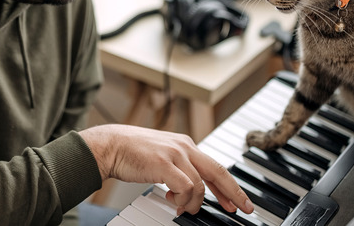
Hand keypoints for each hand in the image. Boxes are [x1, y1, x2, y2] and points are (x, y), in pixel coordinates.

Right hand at [79, 124, 253, 215]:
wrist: (110, 146)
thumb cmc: (131, 153)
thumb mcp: (162, 157)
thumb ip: (177, 169)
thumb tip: (188, 192)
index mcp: (185, 144)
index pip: (214, 166)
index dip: (228, 186)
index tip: (237, 201)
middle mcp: (183, 146)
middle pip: (218, 171)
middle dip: (233, 193)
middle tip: (243, 208)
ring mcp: (174, 154)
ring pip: (200, 184)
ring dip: (194, 202)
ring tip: (184, 208)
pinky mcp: (164, 163)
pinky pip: (186, 187)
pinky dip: (183, 199)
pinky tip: (173, 201)